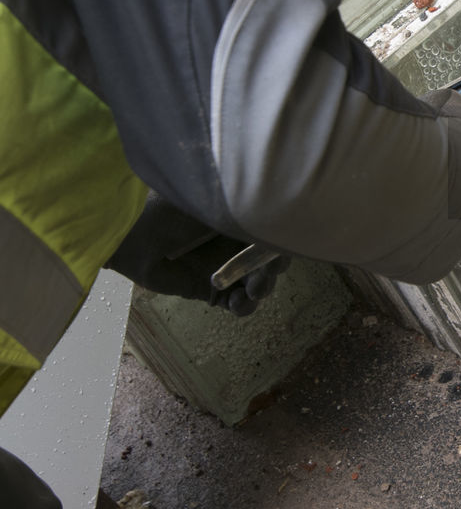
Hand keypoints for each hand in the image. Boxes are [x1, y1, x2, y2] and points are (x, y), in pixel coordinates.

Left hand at [105, 194, 289, 315]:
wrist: (131, 233)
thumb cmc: (170, 208)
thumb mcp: (211, 201)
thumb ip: (242, 207)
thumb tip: (273, 206)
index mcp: (240, 217)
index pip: (273, 232)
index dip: (281, 243)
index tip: (278, 251)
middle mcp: (236, 243)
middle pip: (270, 261)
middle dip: (272, 270)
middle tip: (264, 274)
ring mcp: (225, 268)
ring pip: (258, 284)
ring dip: (261, 289)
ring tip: (252, 292)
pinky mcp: (209, 291)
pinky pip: (236, 303)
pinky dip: (242, 307)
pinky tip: (237, 303)